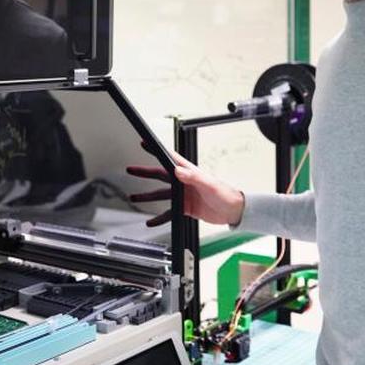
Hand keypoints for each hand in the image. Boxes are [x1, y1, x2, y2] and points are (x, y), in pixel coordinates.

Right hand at [127, 150, 244, 227]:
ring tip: (134, 197)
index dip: (157, 150)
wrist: (233, 211)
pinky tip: (150, 221)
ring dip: (147, 196)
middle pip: (160, 175)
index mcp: (189, 172)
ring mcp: (183, 195)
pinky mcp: (185, 208)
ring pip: (161, 194)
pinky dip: (159, 217)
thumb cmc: (225, 194)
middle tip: (131, 169)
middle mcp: (184, 182)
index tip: (144, 143)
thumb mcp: (208, 184)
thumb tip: (178, 170)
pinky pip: (168, 213)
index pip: (170, 158)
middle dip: (145, 172)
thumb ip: (193, 177)